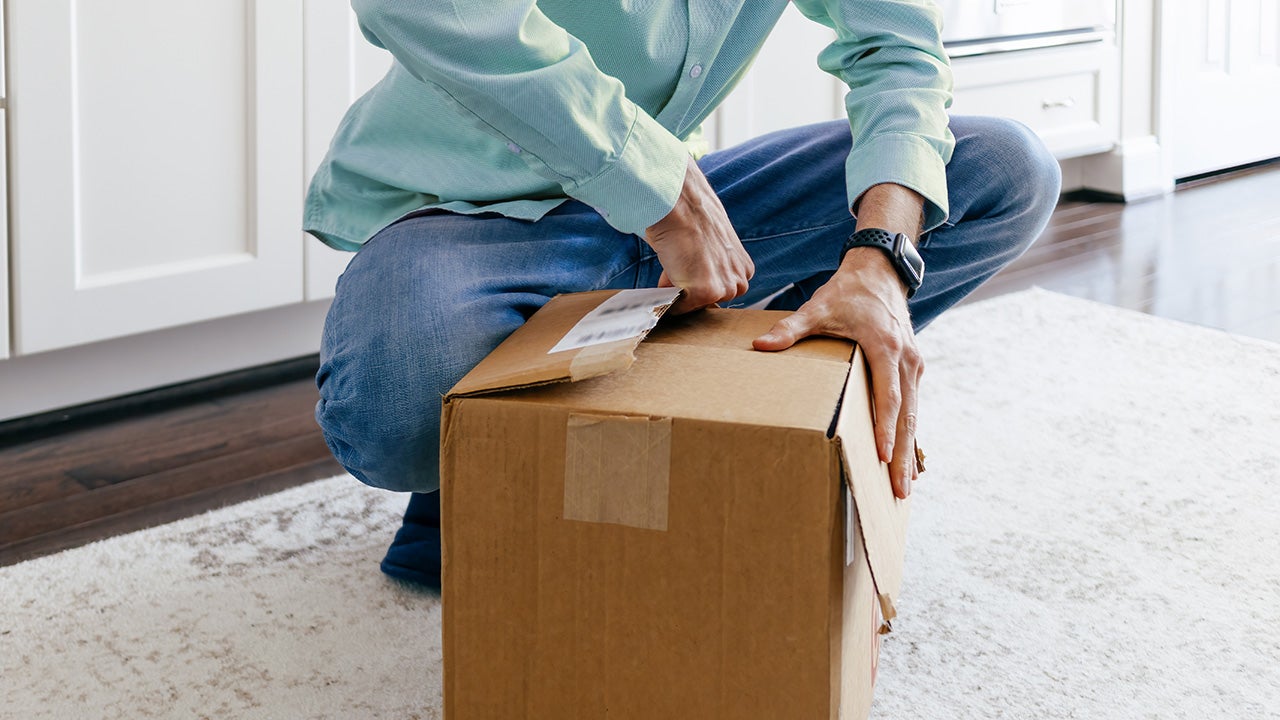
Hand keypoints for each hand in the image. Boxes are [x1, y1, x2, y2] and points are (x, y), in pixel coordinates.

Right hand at [645, 155, 753, 313]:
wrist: (681, 204)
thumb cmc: (691, 217)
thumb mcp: (712, 244)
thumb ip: (710, 265)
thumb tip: (690, 279)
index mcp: (743, 269)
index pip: (718, 292)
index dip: (697, 281)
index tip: (688, 265)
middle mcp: (739, 281)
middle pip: (708, 302)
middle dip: (689, 288)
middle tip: (678, 263)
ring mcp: (724, 288)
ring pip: (694, 305)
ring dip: (679, 290)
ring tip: (674, 262)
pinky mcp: (706, 291)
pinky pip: (679, 307)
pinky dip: (667, 295)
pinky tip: (669, 268)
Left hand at [753, 246, 922, 499]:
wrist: (879, 272)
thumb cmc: (847, 292)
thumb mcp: (817, 309)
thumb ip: (790, 330)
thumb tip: (759, 346)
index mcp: (885, 348)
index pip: (887, 395)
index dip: (884, 427)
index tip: (883, 456)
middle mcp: (906, 360)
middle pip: (907, 414)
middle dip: (903, 454)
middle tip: (899, 490)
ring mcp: (914, 365)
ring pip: (913, 415)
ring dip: (910, 450)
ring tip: (905, 487)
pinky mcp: (913, 368)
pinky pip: (913, 407)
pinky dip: (909, 434)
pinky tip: (906, 460)